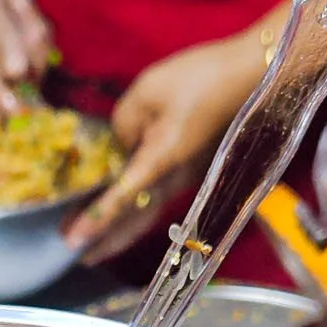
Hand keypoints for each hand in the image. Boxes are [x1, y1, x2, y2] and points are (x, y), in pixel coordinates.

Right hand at [0, 0, 51, 112]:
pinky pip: (33, 30)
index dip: (2, 100)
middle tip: (14, 3)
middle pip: (15, 70)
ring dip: (28, 23)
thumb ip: (1, 39)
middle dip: (23, 42)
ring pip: (29, 49)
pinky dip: (30, 14)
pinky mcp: (11, 26)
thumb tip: (17, 75)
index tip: (22, 113)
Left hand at [65, 34, 262, 262]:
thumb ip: (124, 123)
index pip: (122, 197)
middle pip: (136, 219)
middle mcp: (177, 177)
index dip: (95, 220)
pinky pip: (158, 195)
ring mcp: (189, 175)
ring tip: (91, 243)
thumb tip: (121, 145)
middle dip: (105, 239)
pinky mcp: (194, 167)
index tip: (72, 241)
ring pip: (148, 212)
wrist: (254, 72)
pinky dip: (135, 208)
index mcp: (163, 158)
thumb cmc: (202, 76)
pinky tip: (121, 210)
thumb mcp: (148, 91)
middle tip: (74, 254)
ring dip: (119, 229)